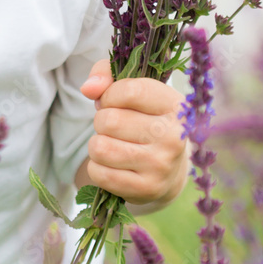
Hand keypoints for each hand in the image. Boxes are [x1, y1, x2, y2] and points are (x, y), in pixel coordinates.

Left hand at [76, 59, 188, 209]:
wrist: (169, 166)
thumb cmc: (143, 116)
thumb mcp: (131, 85)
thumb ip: (105, 74)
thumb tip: (88, 88)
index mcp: (174, 105)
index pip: (128, 91)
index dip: (109, 95)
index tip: (113, 101)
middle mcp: (174, 137)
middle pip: (110, 121)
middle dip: (101, 120)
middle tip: (113, 126)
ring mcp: (162, 166)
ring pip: (101, 148)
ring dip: (97, 144)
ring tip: (111, 143)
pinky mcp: (147, 189)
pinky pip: (99, 173)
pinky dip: (96, 166)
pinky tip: (112, 163)